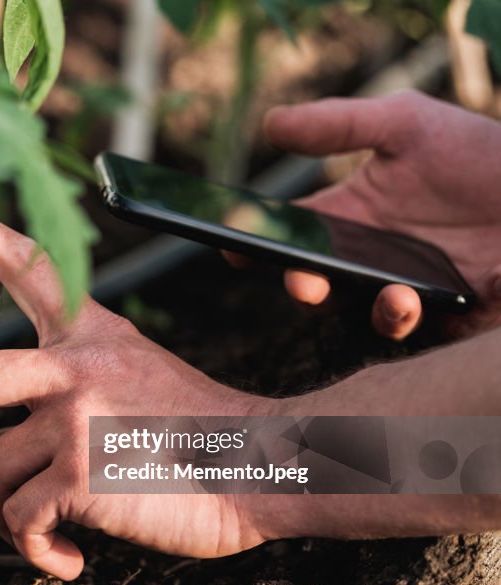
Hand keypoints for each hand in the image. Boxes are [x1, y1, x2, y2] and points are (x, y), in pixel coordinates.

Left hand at [0, 208, 268, 579]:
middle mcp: (76, 366)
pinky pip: (21, 519)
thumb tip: (4, 429)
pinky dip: (34, 549)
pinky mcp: (79, 476)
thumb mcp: (136, 369)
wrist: (259, 467)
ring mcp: (75, 420)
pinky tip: (65, 556)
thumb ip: (74, 377)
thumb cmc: (196, 430)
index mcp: (89, 333)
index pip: (22, 264)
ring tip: (32, 526)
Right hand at [263, 91, 500, 339]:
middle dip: (302, 286)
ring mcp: (404, 291)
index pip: (292, 236)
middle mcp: (369, 260)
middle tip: (301, 280)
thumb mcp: (406, 124)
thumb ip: (339, 125)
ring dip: (367, 309)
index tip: (234, 247)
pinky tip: (414, 298)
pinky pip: (413, 334)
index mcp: (351, 217)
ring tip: (391, 293)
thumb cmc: (478, 153)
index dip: (257, 243)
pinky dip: (404, 320)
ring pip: (361, 316)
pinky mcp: (445, 319)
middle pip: (317, 284)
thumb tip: (271, 123)